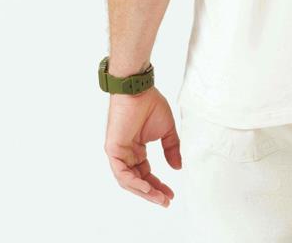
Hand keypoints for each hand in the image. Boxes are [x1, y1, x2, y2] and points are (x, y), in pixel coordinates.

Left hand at [103, 86, 180, 206]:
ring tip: (159, 198)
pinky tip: (147, 188)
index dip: (158, 185)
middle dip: (152, 193)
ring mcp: (118, 153)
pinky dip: (134, 183)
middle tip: (166, 201)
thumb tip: (178, 167)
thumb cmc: (150, 104)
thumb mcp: (166, 130)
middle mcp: (126, 154)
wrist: (139, 90)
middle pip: (137, 181)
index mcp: (136, 149)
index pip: (145, 174)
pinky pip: (122, 173)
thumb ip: (171, 148)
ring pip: (128, 181)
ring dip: (144, 192)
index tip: (170, 194)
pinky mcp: (113, 150)